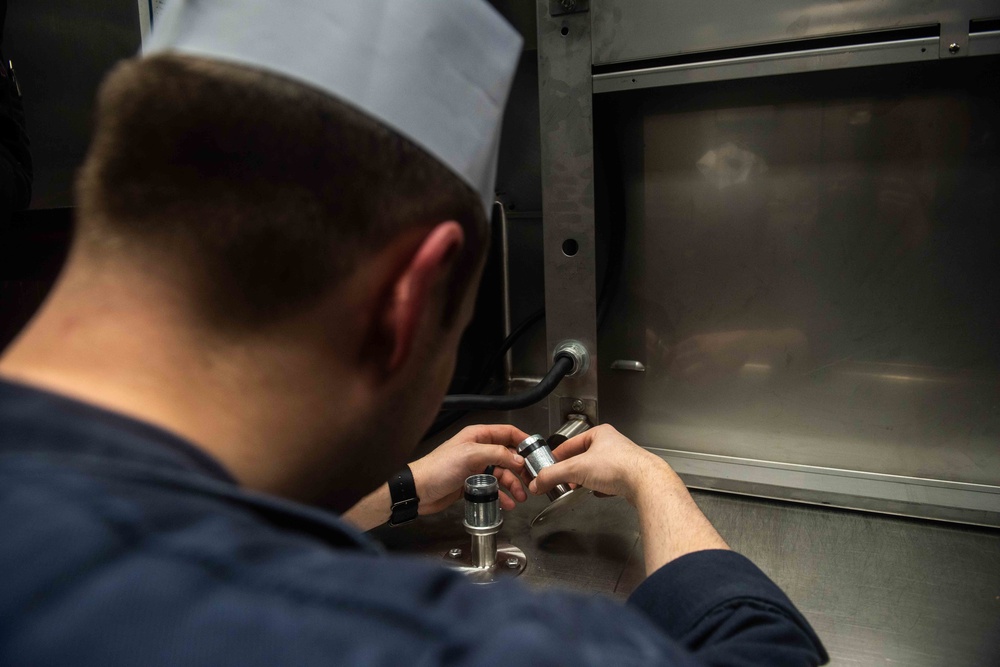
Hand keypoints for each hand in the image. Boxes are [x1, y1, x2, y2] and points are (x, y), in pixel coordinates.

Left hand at [409, 424, 530, 514]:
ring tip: (521, 496)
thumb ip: (496, 454)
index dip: (523, 441)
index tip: (536, 452)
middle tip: (531, 479)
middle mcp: (479, 450)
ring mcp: (476, 467)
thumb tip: (518, 458)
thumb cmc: (437, 468)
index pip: (507, 433)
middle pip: (508, 455)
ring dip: (513, 484)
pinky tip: (508, 502)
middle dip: (521, 468)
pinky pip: (493, 487)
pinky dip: (502, 494)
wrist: (419, 490)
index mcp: (478, 436)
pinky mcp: (472, 483)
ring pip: (502, 474)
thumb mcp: (470, 456)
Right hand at [530, 424, 679, 504]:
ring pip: (596, 470)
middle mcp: (612, 444)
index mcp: (599, 434)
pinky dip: (601, 487)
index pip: (569, 444)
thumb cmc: (618, 466)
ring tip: (578, 488)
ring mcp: (622, 460)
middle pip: (583, 458)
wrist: (646, 483)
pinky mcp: (629, 476)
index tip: (547, 467)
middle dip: (571, 471)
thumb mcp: (576, 469)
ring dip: (586, 479)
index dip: (556, 456)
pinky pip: (609, 481)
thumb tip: (537, 482)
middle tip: (562, 481)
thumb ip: (553, 475)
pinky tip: (598, 493)